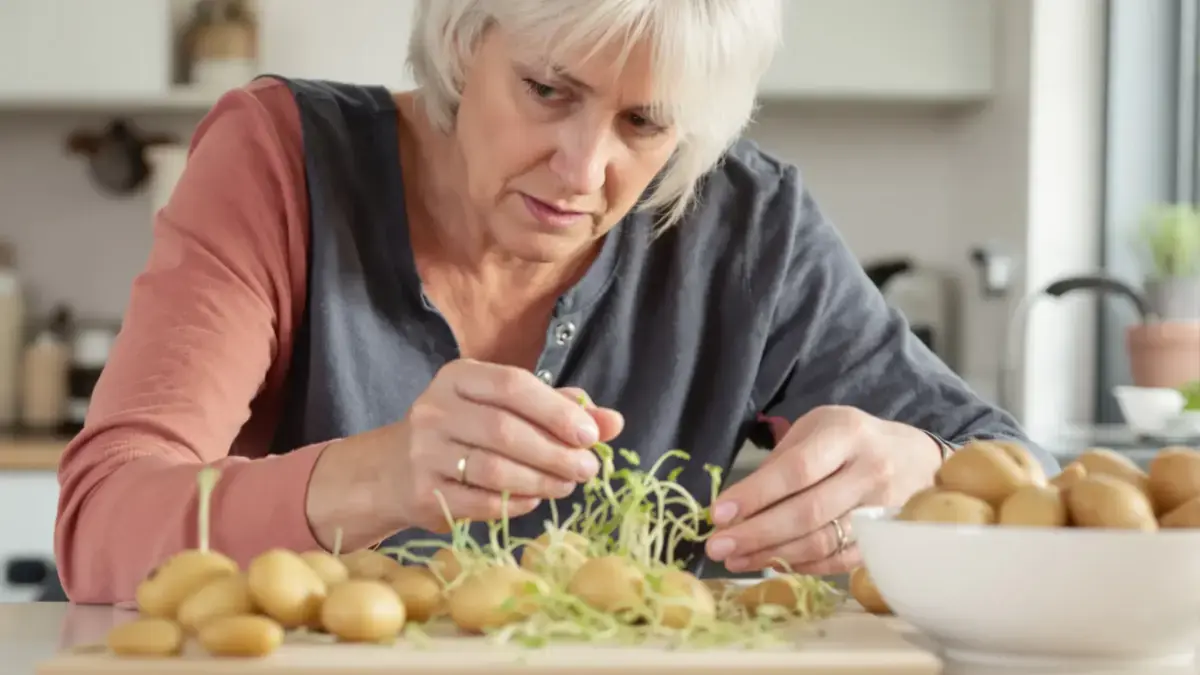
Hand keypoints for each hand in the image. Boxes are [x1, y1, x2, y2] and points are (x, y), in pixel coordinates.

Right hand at [392, 359, 623, 531]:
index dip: (556, 410)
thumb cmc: (465, 432)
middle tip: (588, 469)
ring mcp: (424, 451)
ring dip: (540, 481)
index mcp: (459, 377)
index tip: (591, 435)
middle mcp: (435, 408)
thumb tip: (613, 422)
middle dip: (554, 452)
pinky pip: (479, 501)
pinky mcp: (422, 492)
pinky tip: (533, 500)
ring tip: (566, 486)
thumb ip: (559, 410)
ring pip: (493, 468)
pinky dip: (515, 503)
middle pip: (505, 430)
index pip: (513, 385)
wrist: (395, 471)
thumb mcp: (506, 409)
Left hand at [704, 405, 939, 573]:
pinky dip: (802, 566)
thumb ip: (781, 461)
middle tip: (717, 547)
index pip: (796, 469)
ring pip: (822, 542)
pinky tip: (773, 564)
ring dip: (773, 555)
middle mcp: (869, 471)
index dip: (755, 494)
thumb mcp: (818, 428)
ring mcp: (882, 509)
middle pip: (807, 511)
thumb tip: (737, 504)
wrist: (918, 458)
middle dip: (756, 533)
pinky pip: (839, 561)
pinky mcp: (886, 539)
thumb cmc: (854, 440)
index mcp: (846, 434)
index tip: (718, 514)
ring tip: (736, 559)